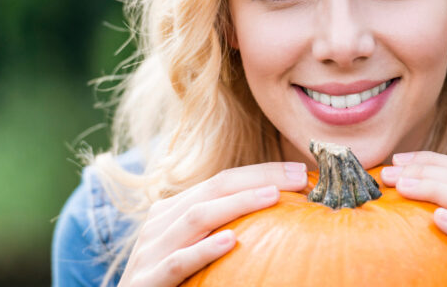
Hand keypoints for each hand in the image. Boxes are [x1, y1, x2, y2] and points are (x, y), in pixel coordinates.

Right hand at [118, 161, 307, 286]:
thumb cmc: (169, 280)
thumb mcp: (190, 248)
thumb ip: (220, 227)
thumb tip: (275, 211)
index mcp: (172, 211)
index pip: (221, 182)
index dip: (260, 172)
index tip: (299, 171)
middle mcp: (160, 223)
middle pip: (213, 189)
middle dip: (258, 178)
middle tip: (299, 176)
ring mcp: (151, 250)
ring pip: (196, 217)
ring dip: (237, 204)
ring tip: (272, 197)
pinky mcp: (147, 280)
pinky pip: (179, 261)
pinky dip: (205, 250)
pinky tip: (231, 241)